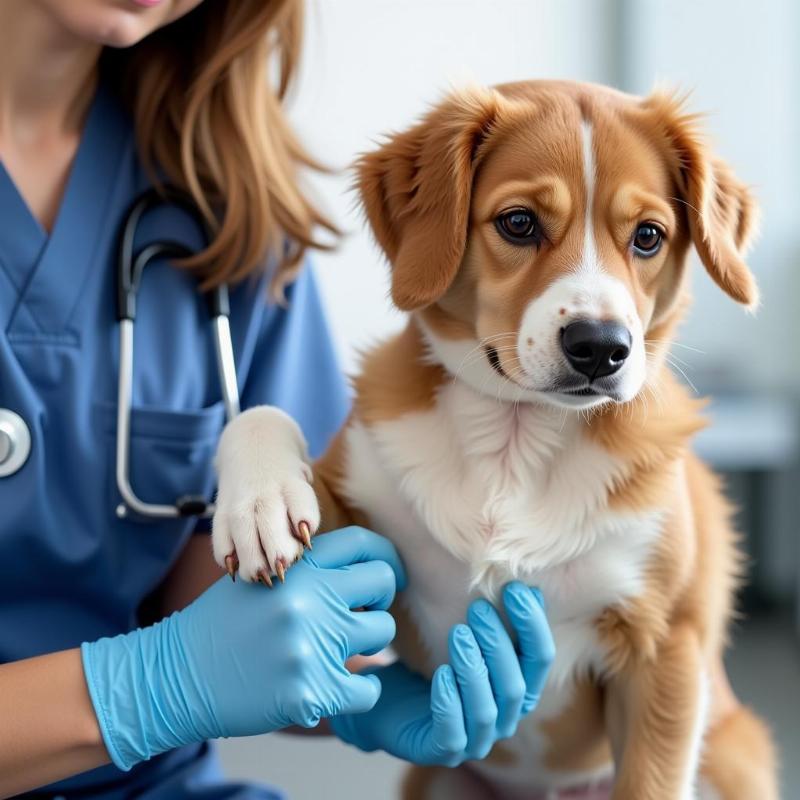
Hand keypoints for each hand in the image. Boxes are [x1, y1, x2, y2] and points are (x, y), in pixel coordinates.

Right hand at [81, 527, 404, 770]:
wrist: (176, 676)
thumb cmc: (219, 626)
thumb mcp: (258, 576)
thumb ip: (306, 568)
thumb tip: (358, 565)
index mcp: (296, 567)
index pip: (363, 544)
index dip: (383, 557)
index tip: (385, 573)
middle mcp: (309, 599)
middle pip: (383, 581)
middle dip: (380, 596)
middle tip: (365, 611)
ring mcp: (312, 645)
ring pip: (382, 631)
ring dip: (368, 642)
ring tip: (341, 650)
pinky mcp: (312, 691)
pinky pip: (368, 687)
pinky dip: (360, 689)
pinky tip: (340, 685)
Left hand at [330, 582, 552, 764]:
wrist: (387, 698)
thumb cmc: (432, 661)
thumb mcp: (464, 633)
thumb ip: (491, 615)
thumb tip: (519, 577)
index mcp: (517, 686)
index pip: (539, 657)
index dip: (533, 623)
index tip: (515, 588)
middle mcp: (504, 715)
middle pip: (517, 684)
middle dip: (500, 644)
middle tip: (478, 609)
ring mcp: (476, 737)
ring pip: (487, 708)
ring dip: (476, 669)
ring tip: (458, 634)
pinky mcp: (443, 749)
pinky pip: (453, 731)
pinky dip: (450, 702)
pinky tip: (440, 674)